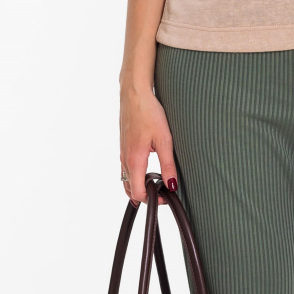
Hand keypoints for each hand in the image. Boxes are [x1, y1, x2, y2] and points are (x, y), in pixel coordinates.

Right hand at [119, 87, 178, 206]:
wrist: (134, 94)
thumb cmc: (148, 112)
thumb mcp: (164, 140)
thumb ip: (168, 165)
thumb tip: (172, 185)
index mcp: (134, 160)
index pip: (137, 192)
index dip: (151, 199)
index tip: (165, 197)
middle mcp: (124, 159)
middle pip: (129, 189)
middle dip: (144, 195)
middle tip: (162, 192)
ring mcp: (122, 152)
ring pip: (126, 179)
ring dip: (138, 186)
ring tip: (156, 183)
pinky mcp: (123, 146)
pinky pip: (125, 168)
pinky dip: (134, 176)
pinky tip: (147, 169)